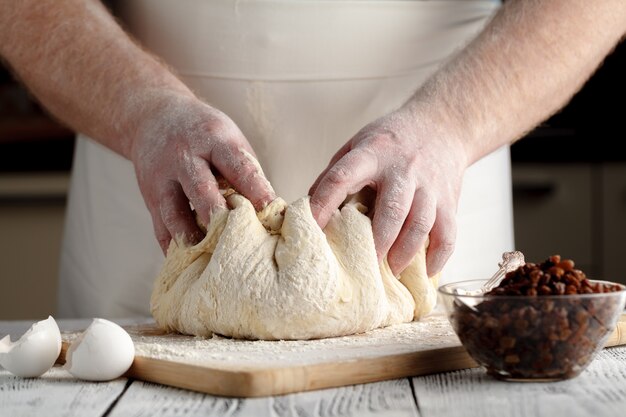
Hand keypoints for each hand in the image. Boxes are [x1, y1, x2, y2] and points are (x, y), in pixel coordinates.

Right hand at [130, 94, 275, 251]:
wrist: (153, 118)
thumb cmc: (205, 136)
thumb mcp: (228, 141)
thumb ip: (247, 174)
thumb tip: (275, 213)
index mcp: (213, 139)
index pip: (236, 165)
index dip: (254, 188)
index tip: (271, 210)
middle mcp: (184, 157)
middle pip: (200, 187)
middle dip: (217, 213)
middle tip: (236, 237)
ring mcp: (162, 178)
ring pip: (175, 212)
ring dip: (192, 236)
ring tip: (209, 257)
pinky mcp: (150, 198)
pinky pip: (160, 227)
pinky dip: (173, 247)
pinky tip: (188, 263)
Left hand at [309, 106, 468, 276]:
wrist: (442, 124)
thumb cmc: (391, 140)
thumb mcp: (358, 144)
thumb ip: (335, 173)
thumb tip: (308, 207)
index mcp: (372, 154)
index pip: (342, 177)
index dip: (324, 203)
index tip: (312, 227)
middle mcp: (403, 170)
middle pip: (391, 210)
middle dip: (377, 241)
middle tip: (362, 265)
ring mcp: (429, 186)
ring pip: (420, 224)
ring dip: (405, 252)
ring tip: (390, 271)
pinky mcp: (449, 200)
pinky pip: (447, 233)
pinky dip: (438, 257)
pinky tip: (426, 271)